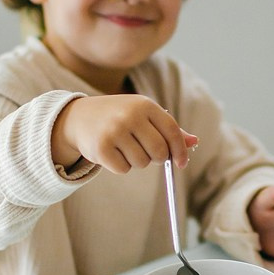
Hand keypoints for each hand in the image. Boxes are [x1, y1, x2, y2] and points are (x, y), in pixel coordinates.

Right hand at [52, 95, 196, 174]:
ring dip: (137, 162)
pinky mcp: (101, 148)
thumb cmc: (119, 117)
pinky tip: (112, 153)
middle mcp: (130, 115)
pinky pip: (124, 169)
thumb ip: (168, 129)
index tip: (181, 163)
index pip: (172, 131)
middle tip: (147, 153)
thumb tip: (194, 142)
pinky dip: (121, 166)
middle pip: (159, 151)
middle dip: (157, 158)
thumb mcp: (143, 116)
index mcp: (145, 105)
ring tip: (124, 148)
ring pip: (142, 162)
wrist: (79, 117)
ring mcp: (114, 131)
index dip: (180, 150)